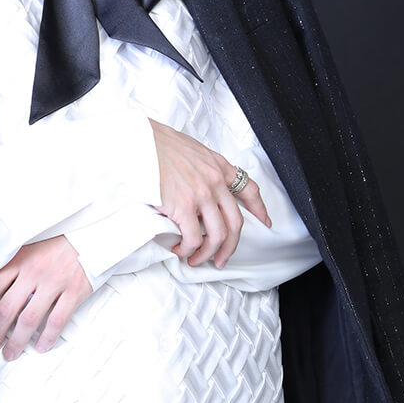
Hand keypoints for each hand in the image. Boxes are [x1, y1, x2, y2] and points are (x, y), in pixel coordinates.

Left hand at [0, 235, 92, 360]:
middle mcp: (34, 271)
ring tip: (11, 352)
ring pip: (29, 320)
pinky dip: (47, 338)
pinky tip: (41, 346)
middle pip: (6, 309)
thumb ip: (14, 264)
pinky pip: (57, 321)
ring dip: (16, 342)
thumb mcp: (31, 244)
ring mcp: (54, 282)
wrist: (91, 233)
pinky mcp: (74, 291)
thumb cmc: (60, 239)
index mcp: (20, 258)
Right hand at [150, 118, 270, 268]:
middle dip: (230, 246)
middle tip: (221, 258)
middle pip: (235, 223)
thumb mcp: (191, 150)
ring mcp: (201, 195)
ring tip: (196, 258)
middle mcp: (215, 181)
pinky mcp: (183, 206)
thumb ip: (203, 167)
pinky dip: (188, 249)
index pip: (248, 189)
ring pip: (217, 235)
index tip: (264, 222)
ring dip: (207, 253)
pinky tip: (179, 250)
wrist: (139, 143)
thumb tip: (201, 185)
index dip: (259, 209)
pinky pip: (194, 238)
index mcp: (218, 166)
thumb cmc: (158, 144)